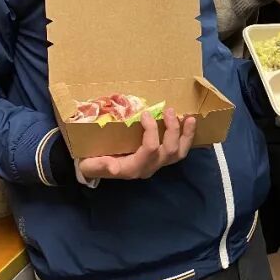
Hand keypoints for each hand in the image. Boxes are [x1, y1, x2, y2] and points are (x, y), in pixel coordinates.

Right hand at [78, 107, 196, 179]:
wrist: (95, 169)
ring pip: (178, 153)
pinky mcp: (160, 159)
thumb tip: (113, 167)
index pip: (150, 149)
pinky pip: (178, 152)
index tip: (145, 113)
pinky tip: (189, 124)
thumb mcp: (90, 164)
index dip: (152, 130)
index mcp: (132, 168)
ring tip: (189, 118)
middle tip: (168, 110)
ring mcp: (156, 165)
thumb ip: (100, 165)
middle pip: (169, 151)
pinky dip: (186, 138)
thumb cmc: (92, 162)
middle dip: (172, 129)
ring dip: (186, 135)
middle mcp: (148, 168)